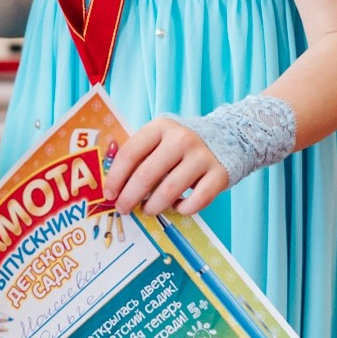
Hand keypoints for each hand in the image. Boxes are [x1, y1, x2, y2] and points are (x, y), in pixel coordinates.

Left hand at [102, 118, 230, 216]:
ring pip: (170, 191)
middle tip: (123, 209)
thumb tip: (114, 187)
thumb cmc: (181, 145)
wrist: (227, 137)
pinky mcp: (219, 174)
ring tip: (148, 210)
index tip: (109, 194)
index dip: (116, 177)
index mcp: (160, 127)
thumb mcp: (159, 140)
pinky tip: (178, 207)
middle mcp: (181, 139)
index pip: (130, 153)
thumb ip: (140, 156)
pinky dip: (183, 209)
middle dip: (130, 197)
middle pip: (147, 174)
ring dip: (153, 206)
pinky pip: (197, 201)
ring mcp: (201, 156)